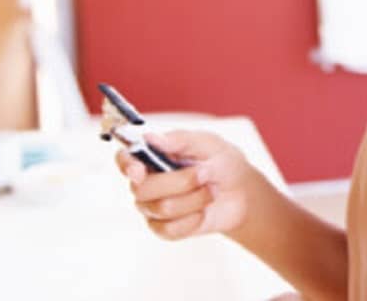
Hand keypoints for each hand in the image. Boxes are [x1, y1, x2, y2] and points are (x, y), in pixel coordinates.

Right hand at [114, 129, 260, 239]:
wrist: (242, 193)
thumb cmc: (223, 162)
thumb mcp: (209, 144)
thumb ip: (180, 140)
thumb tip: (150, 137)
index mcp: (153, 156)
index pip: (124, 159)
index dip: (126, 165)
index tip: (139, 170)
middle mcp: (147, 182)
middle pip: (143, 189)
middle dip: (182, 182)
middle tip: (205, 174)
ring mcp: (153, 207)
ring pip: (162, 208)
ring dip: (195, 199)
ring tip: (209, 191)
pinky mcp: (164, 228)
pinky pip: (170, 229)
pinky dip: (193, 218)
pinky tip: (203, 211)